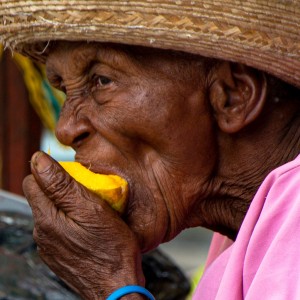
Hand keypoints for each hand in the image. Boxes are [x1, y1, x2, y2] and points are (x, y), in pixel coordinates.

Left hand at [23, 151, 144, 298]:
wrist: (117, 287)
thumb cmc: (110, 248)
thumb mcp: (90, 209)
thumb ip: (61, 185)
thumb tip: (38, 161)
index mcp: (46, 218)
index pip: (33, 181)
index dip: (53, 172)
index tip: (75, 176)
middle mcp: (42, 233)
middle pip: (42, 196)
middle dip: (61, 188)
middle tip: (87, 193)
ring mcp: (50, 245)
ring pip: (52, 212)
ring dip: (68, 205)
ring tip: (91, 210)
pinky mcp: (59, 254)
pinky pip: (60, 228)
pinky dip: (72, 220)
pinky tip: (89, 227)